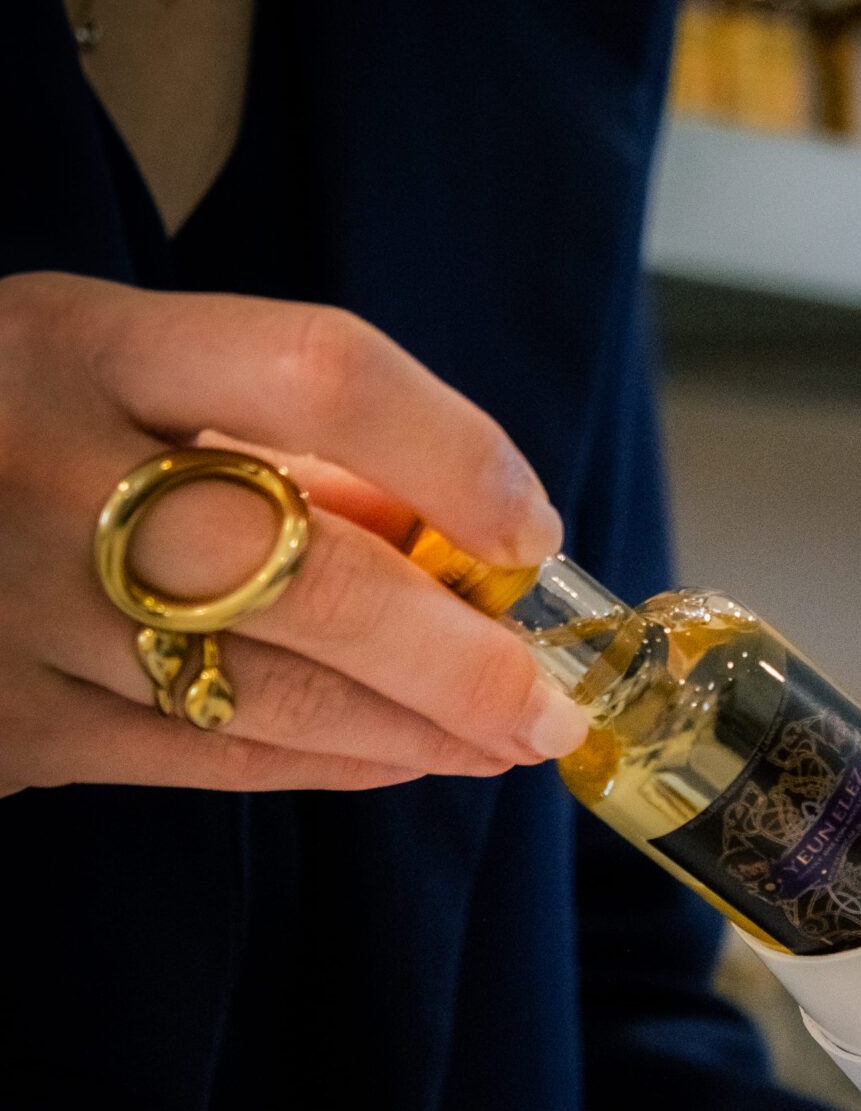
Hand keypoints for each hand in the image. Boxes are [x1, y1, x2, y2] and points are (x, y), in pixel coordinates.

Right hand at [0, 271, 587, 794]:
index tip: (529, 524)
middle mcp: (48, 478)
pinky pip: (204, 760)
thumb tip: (448, 533)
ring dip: (419, 732)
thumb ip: (263, 434)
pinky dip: (326, 764)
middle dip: (465, 658)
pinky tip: (402, 758)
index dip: (456, 452)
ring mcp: (17, 616)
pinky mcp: (4, 727)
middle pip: (317, 580)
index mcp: (78, 345)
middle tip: (554, 703)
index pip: (319, 373)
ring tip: (508, 740)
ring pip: (271, 697)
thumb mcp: (99, 362)